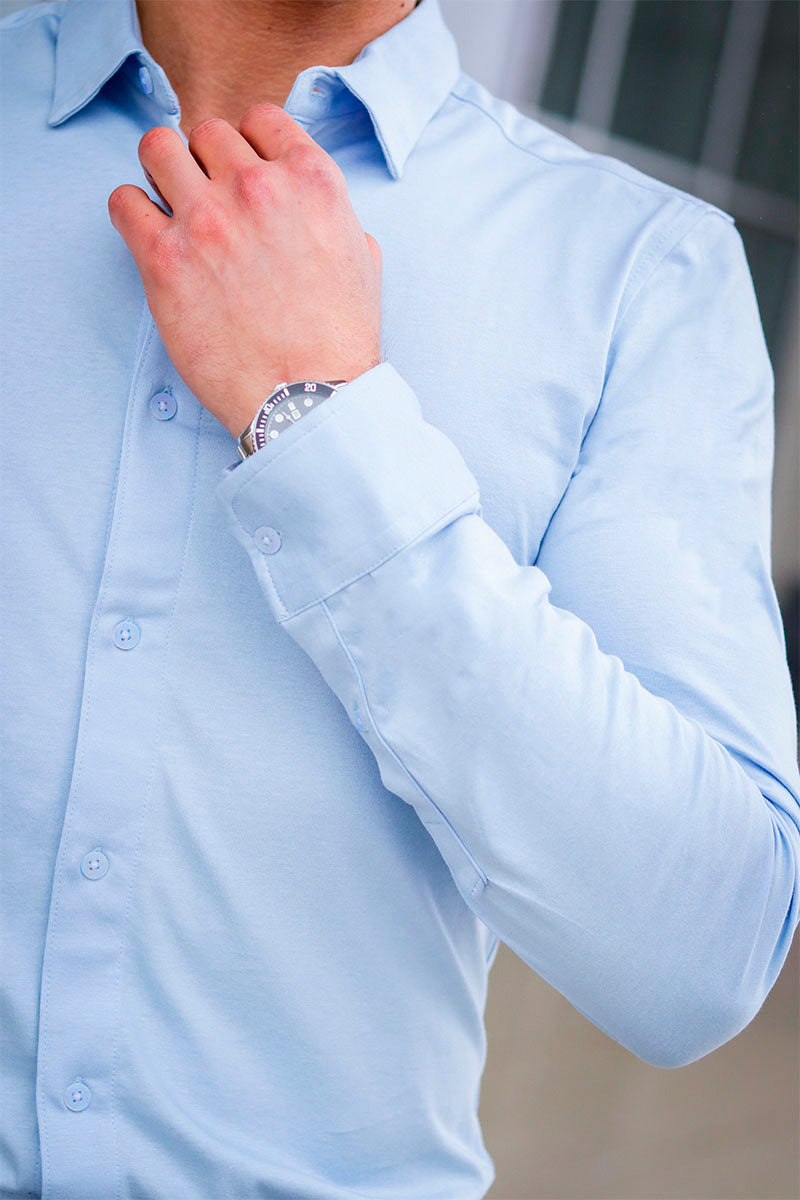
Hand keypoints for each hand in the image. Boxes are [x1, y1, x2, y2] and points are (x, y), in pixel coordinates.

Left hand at [107, 104, 382, 437]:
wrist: (307, 400)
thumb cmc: (337, 343)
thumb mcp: (361, 262)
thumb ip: (334, 218)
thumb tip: (311, 210)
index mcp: (311, 181)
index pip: (260, 119)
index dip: (247, 145)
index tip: (240, 173)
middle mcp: (258, 188)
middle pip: (207, 133)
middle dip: (205, 162)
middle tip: (207, 201)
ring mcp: (207, 220)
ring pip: (157, 148)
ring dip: (161, 172)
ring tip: (170, 209)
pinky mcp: (164, 259)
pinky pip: (123, 201)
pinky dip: (131, 213)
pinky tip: (150, 240)